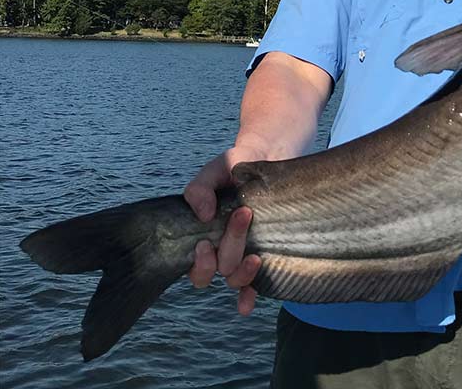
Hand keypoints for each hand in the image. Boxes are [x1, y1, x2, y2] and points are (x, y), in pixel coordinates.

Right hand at [184, 147, 263, 315]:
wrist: (268, 158)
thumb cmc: (235, 167)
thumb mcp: (215, 170)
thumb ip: (200, 188)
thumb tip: (202, 213)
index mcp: (202, 233)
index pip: (193, 263)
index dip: (198, 261)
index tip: (205, 242)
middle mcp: (220, 249)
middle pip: (218, 268)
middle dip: (229, 247)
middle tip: (242, 214)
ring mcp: (242, 254)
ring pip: (234, 280)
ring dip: (242, 273)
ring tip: (256, 255)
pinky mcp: (264, 255)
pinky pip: (254, 284)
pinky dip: (248, 297)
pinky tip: (248, 304)